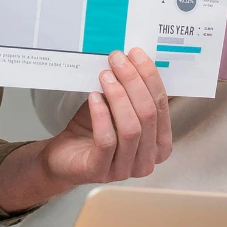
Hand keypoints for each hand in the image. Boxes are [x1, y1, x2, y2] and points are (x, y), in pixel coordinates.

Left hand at [0, 48, 171, 211]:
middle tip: (118, 60)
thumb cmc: (94, 131)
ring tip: (105, 76)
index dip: (150, 78)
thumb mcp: (117, 108)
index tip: (136, 54)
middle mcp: (147, 161)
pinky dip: (101, 115)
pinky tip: (94, 98)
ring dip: (118, 96)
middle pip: (148, 115)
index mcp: (159, 145)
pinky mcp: (100, 171)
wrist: (64, 156)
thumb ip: (131, 92)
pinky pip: (107, 141)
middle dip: (134, 82)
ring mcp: (125, 170)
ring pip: (131, 128)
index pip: (161, 107)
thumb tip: (136, 59)